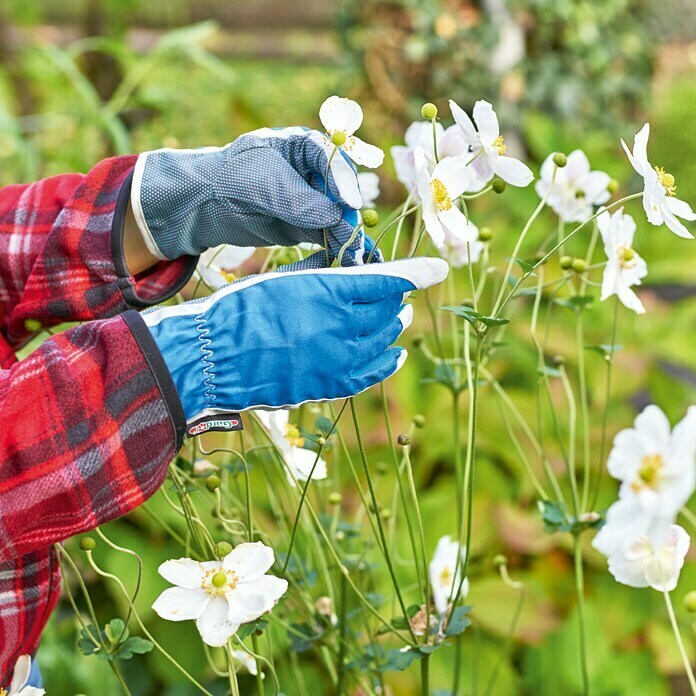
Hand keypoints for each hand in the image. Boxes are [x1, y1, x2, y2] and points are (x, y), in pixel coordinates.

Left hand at [132, 127, 373, 265]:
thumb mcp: (262, 184)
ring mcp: (312, 200)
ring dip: (348, 236)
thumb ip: (298, 200)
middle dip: (349, 215)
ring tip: (357, 256)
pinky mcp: (306, 226)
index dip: (344, 180)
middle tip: (354, 237)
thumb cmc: (230, 179)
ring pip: (337, 218)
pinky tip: (353, 260)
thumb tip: (335, 217)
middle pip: (340, 192)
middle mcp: (313, 172)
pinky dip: (339, 248)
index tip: (350, 203)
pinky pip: (327, 237)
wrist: (203, 204)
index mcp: (302, 146)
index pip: (332, 159)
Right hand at [143, 258, 448, 426]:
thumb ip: (321, 274)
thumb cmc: (239, 310)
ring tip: (399, 317)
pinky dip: (387, 362)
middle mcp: (339, 329)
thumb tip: (352, 270)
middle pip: (386, 311)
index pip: (385, 281)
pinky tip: (396, 354)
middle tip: (398, 291)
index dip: (415, 274)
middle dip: (396, 298)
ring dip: (393, 326)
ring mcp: (336, 362)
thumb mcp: (281, 277)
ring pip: (383, 341)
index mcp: (326, 294)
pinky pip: (371, 375)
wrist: (211, 359)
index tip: (440, 269)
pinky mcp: (328, 387)